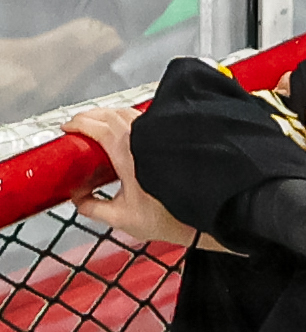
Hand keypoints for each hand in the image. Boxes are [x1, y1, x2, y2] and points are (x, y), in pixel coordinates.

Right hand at [66, 106, 197, 246]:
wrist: (213, 212)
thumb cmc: (175, 216)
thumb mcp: (123, 217)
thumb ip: (94, 208)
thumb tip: (79, 200)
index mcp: (129, 151)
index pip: (96, 125)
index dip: (78, 123)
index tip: (67, 128)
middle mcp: (146, 137)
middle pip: (111, 114)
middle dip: (90, 116)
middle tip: (78, 126)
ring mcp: (162, 135)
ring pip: (129, 114)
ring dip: (109, 116)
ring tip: (98, 128)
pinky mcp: (175, 139)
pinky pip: (146, 121)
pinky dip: (129, 121)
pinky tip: (127, 134)